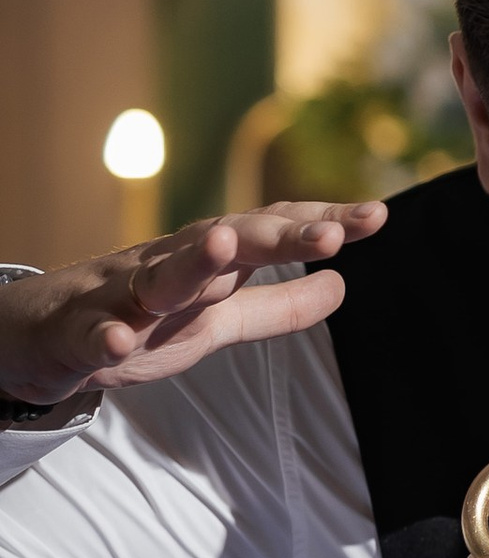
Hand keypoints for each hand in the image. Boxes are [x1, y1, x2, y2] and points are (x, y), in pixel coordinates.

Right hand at [0, 201, 388, 410]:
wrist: (43, 336)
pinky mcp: (79, 334)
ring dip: (194, 261)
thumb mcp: (217, 320)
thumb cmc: (138, 319)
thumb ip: (276, 308)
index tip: (376, 217)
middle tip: (330, 233)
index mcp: (208, 264)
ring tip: (228, 247)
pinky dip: (106, 335)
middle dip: (278, 234)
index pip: (269, 232)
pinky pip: (92, 333)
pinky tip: (120, 341)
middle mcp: (169, 267)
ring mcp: (122, 297)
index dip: (321, 223)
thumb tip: (341, 287)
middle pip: (228, 242)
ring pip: (160, 275)